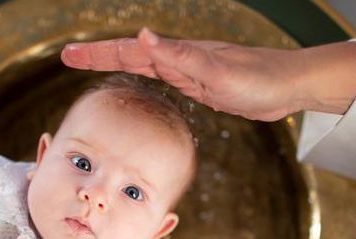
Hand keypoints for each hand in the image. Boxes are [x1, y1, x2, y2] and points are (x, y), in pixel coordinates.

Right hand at [60, 28, 355, 119]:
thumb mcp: (218, 71)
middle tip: (67, 57)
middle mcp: (179, 58)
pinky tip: (139, 80)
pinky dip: (141, 76)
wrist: (289, 86)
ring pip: (142, 64)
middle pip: (129, 54)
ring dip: (114, 63)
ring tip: (89, 64)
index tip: (69, 56)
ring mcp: (188, 70)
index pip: (129, 49)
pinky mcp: (198, 85)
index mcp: (179, 54)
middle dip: (97, 55)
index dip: (98, 53)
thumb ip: (180, 56)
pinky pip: (160, 78)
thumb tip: (143, 36)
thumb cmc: (258, 79)